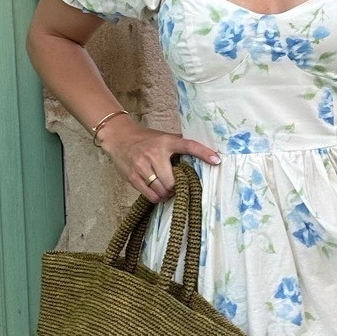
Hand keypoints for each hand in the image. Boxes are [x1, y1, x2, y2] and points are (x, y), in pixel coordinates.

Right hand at [97, 115, 220, 201]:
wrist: (119, 138)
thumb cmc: (146, 140)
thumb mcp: (163, 137)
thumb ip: (179, 145)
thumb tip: (202, 153)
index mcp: (166, 142)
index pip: (188, 145)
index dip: (203, 153)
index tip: (217, 160)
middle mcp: (154, 153)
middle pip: (172, 181)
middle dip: (177, 187)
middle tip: (177, 186)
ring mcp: (141, 166)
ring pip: (162, 190)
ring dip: (167, 194)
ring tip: (168, 190)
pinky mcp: (132, 176)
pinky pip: (150, 195)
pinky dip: (157, 197)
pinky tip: (158, 193)